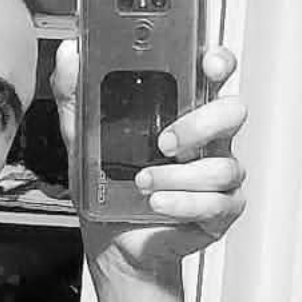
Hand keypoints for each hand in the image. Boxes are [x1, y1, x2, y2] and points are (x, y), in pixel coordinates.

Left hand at [52, 37, 247, 272]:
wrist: (112, 246)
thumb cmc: (109, 191)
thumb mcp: (83, 141)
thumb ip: (75, 97)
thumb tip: (69, 56)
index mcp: (183, 111)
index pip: (214, 75)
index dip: (218, 63)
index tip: (206, 62)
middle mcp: (208, 139)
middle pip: (232, 112)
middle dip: (201, 123)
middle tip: (164, 141)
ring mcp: (218, 175)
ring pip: (223, 164)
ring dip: (178, 175)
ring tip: (143, 183)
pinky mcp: (220, 210)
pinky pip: (217, 202)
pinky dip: (183, 203)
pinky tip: (157, 204)